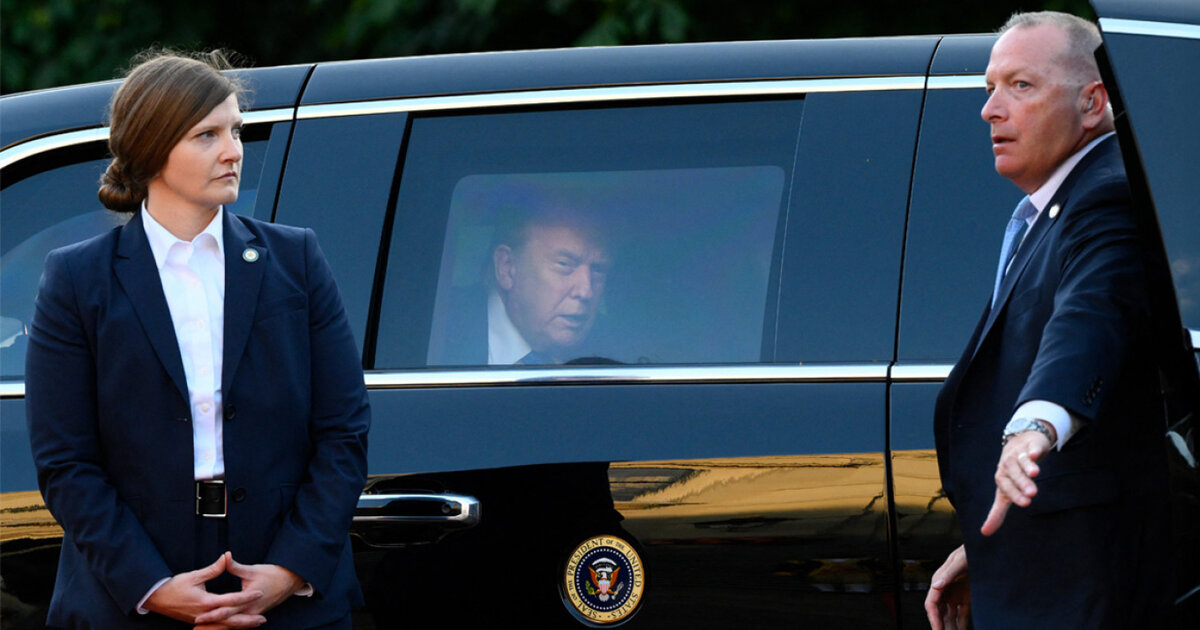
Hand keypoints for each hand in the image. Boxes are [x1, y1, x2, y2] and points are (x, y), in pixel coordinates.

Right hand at [143, 553, 264, 627]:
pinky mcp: (198, 621)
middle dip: (248, 620)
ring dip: (240, 625)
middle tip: (263, 618)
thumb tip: (226, 557)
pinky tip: (237, 625)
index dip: (247, 596)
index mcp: (206, 602)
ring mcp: (202, 620)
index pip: (231, 600)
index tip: (260, 593)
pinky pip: (217, 627)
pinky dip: (228, 627)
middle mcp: (205, 614)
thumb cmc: (173, 586)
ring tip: (255, 624)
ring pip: (225, 625)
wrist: (155, 599)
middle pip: (231, 619)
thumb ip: (213, 569)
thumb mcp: (194, 575)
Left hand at [198, 554, 304, 623]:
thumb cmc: (271, 574)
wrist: (289, 581)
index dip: (211, 614)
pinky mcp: (254, 615)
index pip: (226, 610)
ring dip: (219, 629)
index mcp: (247, 600)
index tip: (198, 618)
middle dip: (211, 627)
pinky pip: (239, 624)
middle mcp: (250, 611)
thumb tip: (225, 556)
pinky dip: (229, 626)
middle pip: (228, 622)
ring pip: (233, 625)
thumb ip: (235, 566)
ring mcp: (253, 615)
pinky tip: (220, 628)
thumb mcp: (252, 570)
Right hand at [925, 545, 969, 629]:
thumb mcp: (961, 560)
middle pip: (939, 612)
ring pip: (950, 616)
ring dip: (951, 628)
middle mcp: (945, 589)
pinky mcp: (966, 598)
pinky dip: (961, 625)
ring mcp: (955, 594)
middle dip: (941, 626)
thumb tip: (936, 585)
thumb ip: (949, 572)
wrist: (986, 549)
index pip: (932, 603)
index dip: (933, 618)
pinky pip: (962, 615)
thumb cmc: (971, 551)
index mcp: (940, 579)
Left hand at [980, 428, 1051, 535]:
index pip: (1006, 487)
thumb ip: (997, 512)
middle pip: (1014, 474)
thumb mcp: (1004, 494)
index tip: (1026, 504)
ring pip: (1022, 461)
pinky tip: (1034, 455)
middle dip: (1022, 483)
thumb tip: (984, 533)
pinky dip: (1032, 451)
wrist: (1017, 446)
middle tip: (1032, 494)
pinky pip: (1031, 448)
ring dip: (1028, 466)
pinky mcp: (1031, 446)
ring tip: (1035, 473)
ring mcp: (1019, 454)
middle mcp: (1008, 466)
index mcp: (1001, 478)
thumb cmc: (1010, 475)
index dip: (1015, 495)